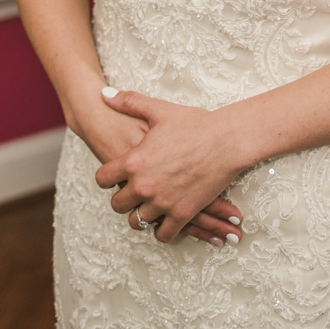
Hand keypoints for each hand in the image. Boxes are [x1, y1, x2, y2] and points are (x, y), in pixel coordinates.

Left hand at [96, 89, 244, 245]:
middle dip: (123, 199)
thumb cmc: (195, 123)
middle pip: (117, 205)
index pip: (102, 179)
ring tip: (148, 206)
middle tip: (132, 192)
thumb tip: (105, 94)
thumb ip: (129, 103)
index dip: (107, 177)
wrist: (227, 140)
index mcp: (134, 161)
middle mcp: (144, 185)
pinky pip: (163, 234)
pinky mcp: (182, 214)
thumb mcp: (159, 110)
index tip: (115, 176)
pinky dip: (163, 229)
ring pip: (137, 222)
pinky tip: (165, 218)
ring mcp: (162, 202)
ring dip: (141, 215)